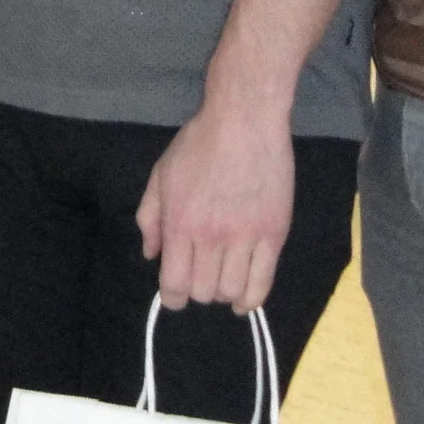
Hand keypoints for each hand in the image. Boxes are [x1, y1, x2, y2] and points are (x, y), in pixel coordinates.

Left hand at [136, 99, 294, 315]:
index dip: (172, 298)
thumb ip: (150, 218)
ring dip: (222, 293)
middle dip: (196, 291)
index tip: (173, 296)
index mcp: (179, 223)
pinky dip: (251, 300)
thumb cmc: (197, 145)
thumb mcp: (160, 175)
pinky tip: (243, 299)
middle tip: (198, 275)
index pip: (173, 283)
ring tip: (220, 279)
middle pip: (202, 292)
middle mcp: (211, 237)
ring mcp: (245, 238)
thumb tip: (151, 256)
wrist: (244, 123)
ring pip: (231, 292)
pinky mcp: (274, 236)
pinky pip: (263, 284)